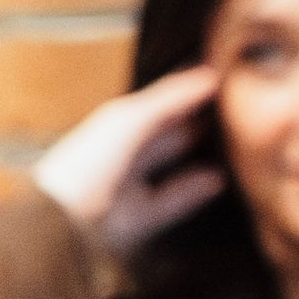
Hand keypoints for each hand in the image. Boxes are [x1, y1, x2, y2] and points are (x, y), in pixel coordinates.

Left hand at [31, 66, 227, 256]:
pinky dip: (195, 190)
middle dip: (199, 118)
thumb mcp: (130, 121)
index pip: (161, 99)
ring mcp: (128, 185)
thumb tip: (213, 74)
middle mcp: (122, 150)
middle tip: (241, 107)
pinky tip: (220, 179)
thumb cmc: (87, 164)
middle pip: (168, 129)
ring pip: (171, 163)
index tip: (228, 74)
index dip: (191, 87)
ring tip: (239, 141)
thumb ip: (171, 98)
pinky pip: (172, 201)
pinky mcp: (136, 219)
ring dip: (201, 153)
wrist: (57, 224)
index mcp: (116, 122)